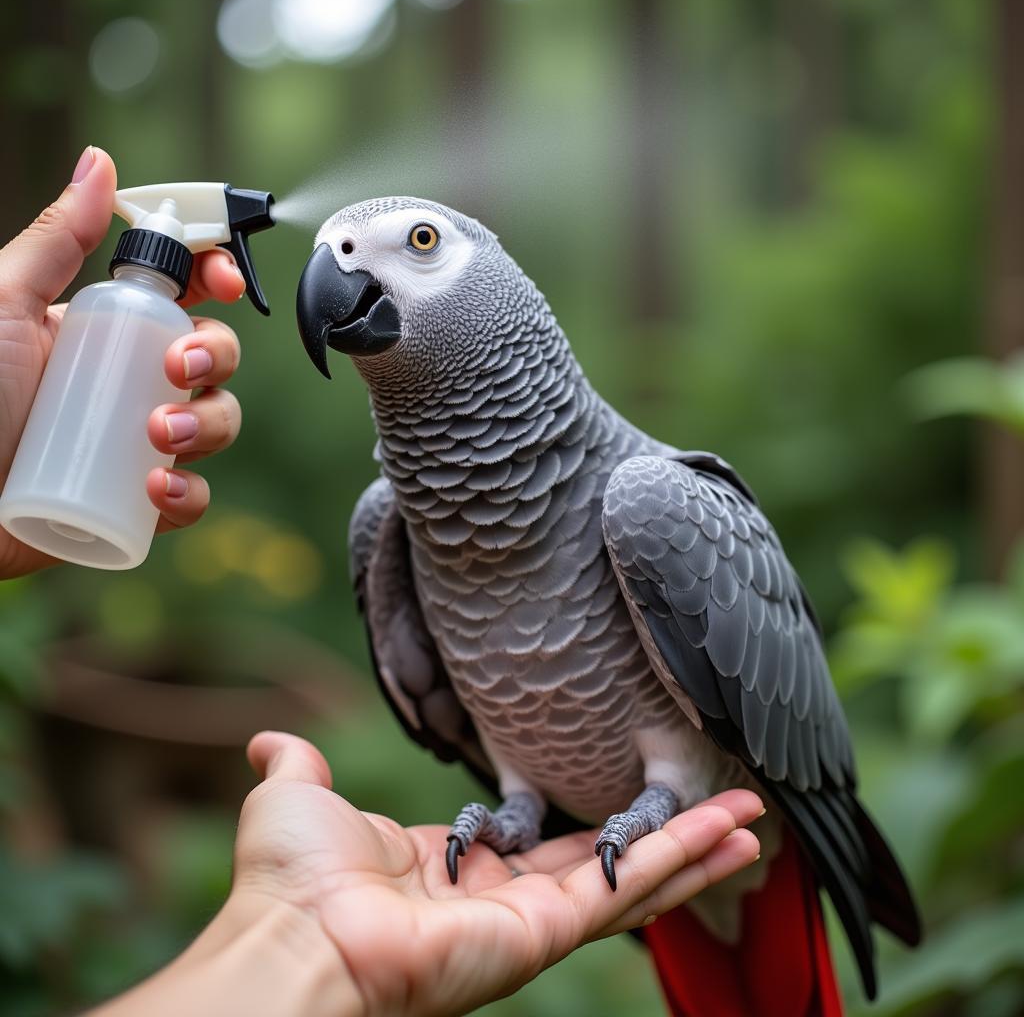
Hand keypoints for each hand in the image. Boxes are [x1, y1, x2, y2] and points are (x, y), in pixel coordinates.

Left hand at [0, 146, 245, 578]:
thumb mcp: (4, 305)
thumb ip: (56, 239)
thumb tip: (100, 164)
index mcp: (102, 331)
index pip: (182, 294)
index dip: (216, 278)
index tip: (225, 281)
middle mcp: (128, 383)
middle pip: (213, 355)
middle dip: (214, 354)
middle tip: (177, 366)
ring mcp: (137, 444)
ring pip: (215, 422)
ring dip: (207, 424)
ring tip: (160, 436)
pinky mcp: (136, 505)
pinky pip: (192, 497)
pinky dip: (188, 494)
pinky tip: (158, 490)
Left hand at [105, 732, 758, 1016]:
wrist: (292, 935)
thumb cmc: (287, 878)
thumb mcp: (298, 799)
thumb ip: (300, 769)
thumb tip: (270, 743)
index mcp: (459, 867)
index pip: (543, 841)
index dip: (589, 817)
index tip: (625, 787)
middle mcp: (504, 897)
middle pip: (607, 859)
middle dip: (666, 831)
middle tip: (724, 803)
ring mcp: (532, 916)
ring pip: (636, 874)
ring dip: (696, 843)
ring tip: (754, 816)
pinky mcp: (548, 927)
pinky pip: (632, 886)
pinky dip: (685, 857)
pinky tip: (736, 833)